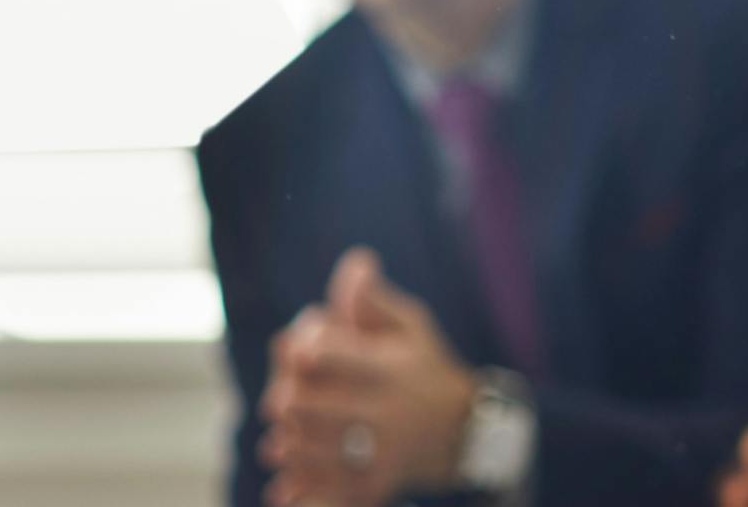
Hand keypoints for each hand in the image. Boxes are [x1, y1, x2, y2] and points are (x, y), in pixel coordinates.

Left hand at [256, 249, 478, 505]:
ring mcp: (377, 453)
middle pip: (299, 404)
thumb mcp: (412, 328)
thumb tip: (355, 264)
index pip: (321, 351)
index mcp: (391, 366)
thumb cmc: (425, 370)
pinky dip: (294, 485)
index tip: (304, 345)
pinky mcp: (371, 486)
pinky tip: (289, 479)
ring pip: (299, 449)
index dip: (299, 344)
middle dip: (283, 395)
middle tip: (287, 394)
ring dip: (284, 439)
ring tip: (289, 433)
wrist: (463, 434)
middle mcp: (385, 411)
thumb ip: (374, 301)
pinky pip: (315, 489)